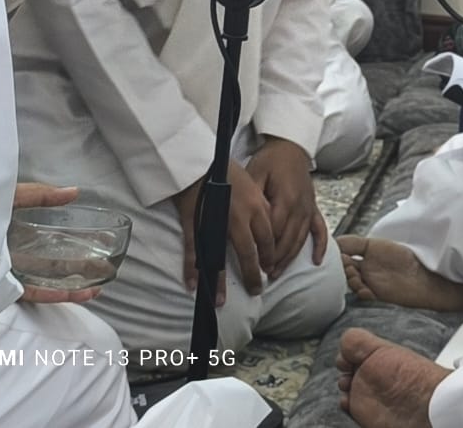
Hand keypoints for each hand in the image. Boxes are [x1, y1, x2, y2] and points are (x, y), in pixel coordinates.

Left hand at [11, 183, 103, 304]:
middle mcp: (11, 255)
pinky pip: (31, 293)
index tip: (93, 241)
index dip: (71, 242)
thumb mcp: (8, 197)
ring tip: (97, 288)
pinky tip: (72, 293)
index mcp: (11, 234)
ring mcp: (8, 272)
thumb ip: (40, 195)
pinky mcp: (1, 287)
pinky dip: (53, 295)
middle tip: (102, 268)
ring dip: (72, 286)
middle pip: (50, 264)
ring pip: (46, 282)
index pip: (45, 240)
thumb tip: (74, 192)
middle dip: (77, 269)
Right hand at [174, 160, 276, 302]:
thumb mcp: (253, 184)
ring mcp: (216, 223)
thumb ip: (261, 206)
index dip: (270, 256)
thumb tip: (269, 225)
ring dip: (220, 281)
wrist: (200, 162)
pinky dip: (192, 270)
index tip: (270, 269)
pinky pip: (194, 252)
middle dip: (253, 274)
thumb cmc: (227, 170)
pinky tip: (193, 286)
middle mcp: (239, 217)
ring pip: (221, 258)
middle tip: (256, 290)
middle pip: (249, 253)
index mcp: (256, 205)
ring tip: (221, 300)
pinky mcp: (195, 225)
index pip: (268, 238)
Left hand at [248, 137, 327, 279]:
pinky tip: (316, 260)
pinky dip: (320, 246)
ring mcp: (309, 207)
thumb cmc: (270, 160)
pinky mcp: (313, 207)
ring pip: (301, 239)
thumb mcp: (255, 174)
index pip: (274, 232)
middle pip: (288, 240)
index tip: (254, 263)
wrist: (289, 147)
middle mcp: (300, 206)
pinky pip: (320, 229)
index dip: (264, 250)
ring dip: (290, 257)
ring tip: (277, 272)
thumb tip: (243, 222)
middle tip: (263, 274)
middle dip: (276, 259)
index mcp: (285, 198)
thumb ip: (252, 199)